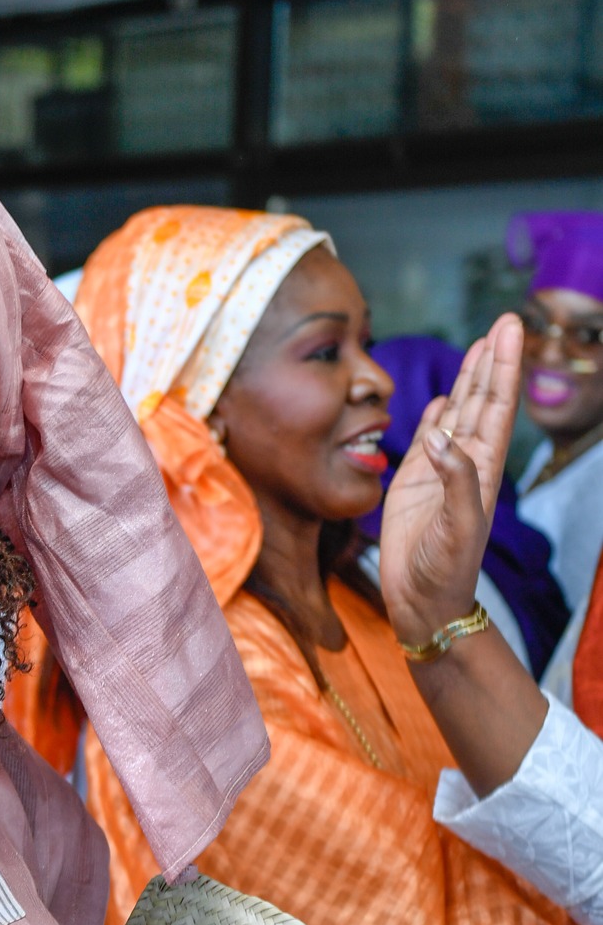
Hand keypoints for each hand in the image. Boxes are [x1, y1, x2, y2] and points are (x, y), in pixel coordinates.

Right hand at [379, 313, 522, 648]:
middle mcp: (465, 462)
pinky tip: (445, 397)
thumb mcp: (458, 526)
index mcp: (484, 468)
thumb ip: (455, 479)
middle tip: (504, 322)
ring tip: (479, 345)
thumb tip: (440, 435)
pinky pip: (428, 437)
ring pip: (458, 413)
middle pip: (483, 400)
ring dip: (469, 379)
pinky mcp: (413, 482)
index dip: (504, 367)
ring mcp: (440, 471)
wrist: (422, 602)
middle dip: (492, 361)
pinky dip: (438, 414)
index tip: (510, 330)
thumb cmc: (445, 571)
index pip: (497, 407)